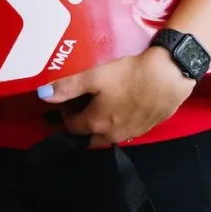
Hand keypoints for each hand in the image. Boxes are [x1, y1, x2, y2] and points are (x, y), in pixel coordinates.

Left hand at [38, 48, 195, 145]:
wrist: (168, 76)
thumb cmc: (129, 76)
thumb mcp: (94, 76)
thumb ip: (67, 87)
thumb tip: (42, 95)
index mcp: (96, 123)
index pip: (72, 127)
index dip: (67, 113)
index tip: (69, 101)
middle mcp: (112, 135)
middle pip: (90, 135)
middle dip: (83, 124)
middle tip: (83, 104)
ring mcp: (131, 133)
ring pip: (108, 135)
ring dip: (101, 124)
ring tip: (102, 104)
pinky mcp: (146, 128)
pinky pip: (126, 130)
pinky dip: (119, 122)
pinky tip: (124, 105)